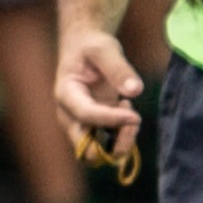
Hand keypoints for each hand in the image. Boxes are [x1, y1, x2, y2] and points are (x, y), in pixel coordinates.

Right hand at [56, 25, 144, 155]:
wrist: (86, 49)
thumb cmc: (92, 47)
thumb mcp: (105, 49)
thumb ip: (119, 68)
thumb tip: (136, 91)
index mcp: (66, 95)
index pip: (86, 116)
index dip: (111, 119)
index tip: (135, 113)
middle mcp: (70, 117)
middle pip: (87, 152)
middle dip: (114, 144)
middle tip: (134, 118)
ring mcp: (82, 126)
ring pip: (99, 155)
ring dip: (122, 143)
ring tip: (132, 113)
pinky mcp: (96, 128)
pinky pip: (110, 146)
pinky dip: (124, 137)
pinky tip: (127, 110)